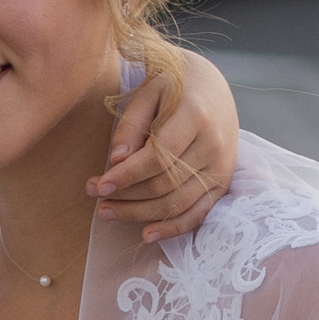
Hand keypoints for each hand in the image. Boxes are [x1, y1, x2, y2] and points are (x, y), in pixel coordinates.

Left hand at [91, 49, 238, 243]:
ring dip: (140, 214)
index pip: (157, 158)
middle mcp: (214, 145)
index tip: (97, 185)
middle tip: (96, 198)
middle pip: (165, 185)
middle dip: (127, 197)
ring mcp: (222, 167)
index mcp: (196, 116)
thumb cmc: (173, 85)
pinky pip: (199, 213)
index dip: (126, 177)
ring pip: (178, 203)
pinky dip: (173, 228)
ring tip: (108, 212)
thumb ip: (131, 125)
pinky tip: (146, 234)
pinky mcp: (223, 182)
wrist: (212, 86)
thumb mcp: (148, 92)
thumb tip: (116, 161)